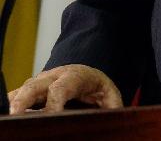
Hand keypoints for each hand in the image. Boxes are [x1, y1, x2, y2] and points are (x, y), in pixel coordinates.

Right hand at [8, 64, 122, 113]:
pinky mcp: (29, 91)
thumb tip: (116, 119)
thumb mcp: (109, 95)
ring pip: (21, 91)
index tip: (51, 117)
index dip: (54, 102)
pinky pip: (16, 97)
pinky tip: (9, 119)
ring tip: (8, 119)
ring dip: (13, 104)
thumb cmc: (97, 88)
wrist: (86, 75)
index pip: (62, 87)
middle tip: (16, 115)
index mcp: (75, 76)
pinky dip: (10, 106)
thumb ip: (112, 107)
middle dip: (24, 99)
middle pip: (34, 85)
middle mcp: (53, 76)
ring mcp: (39, 83)